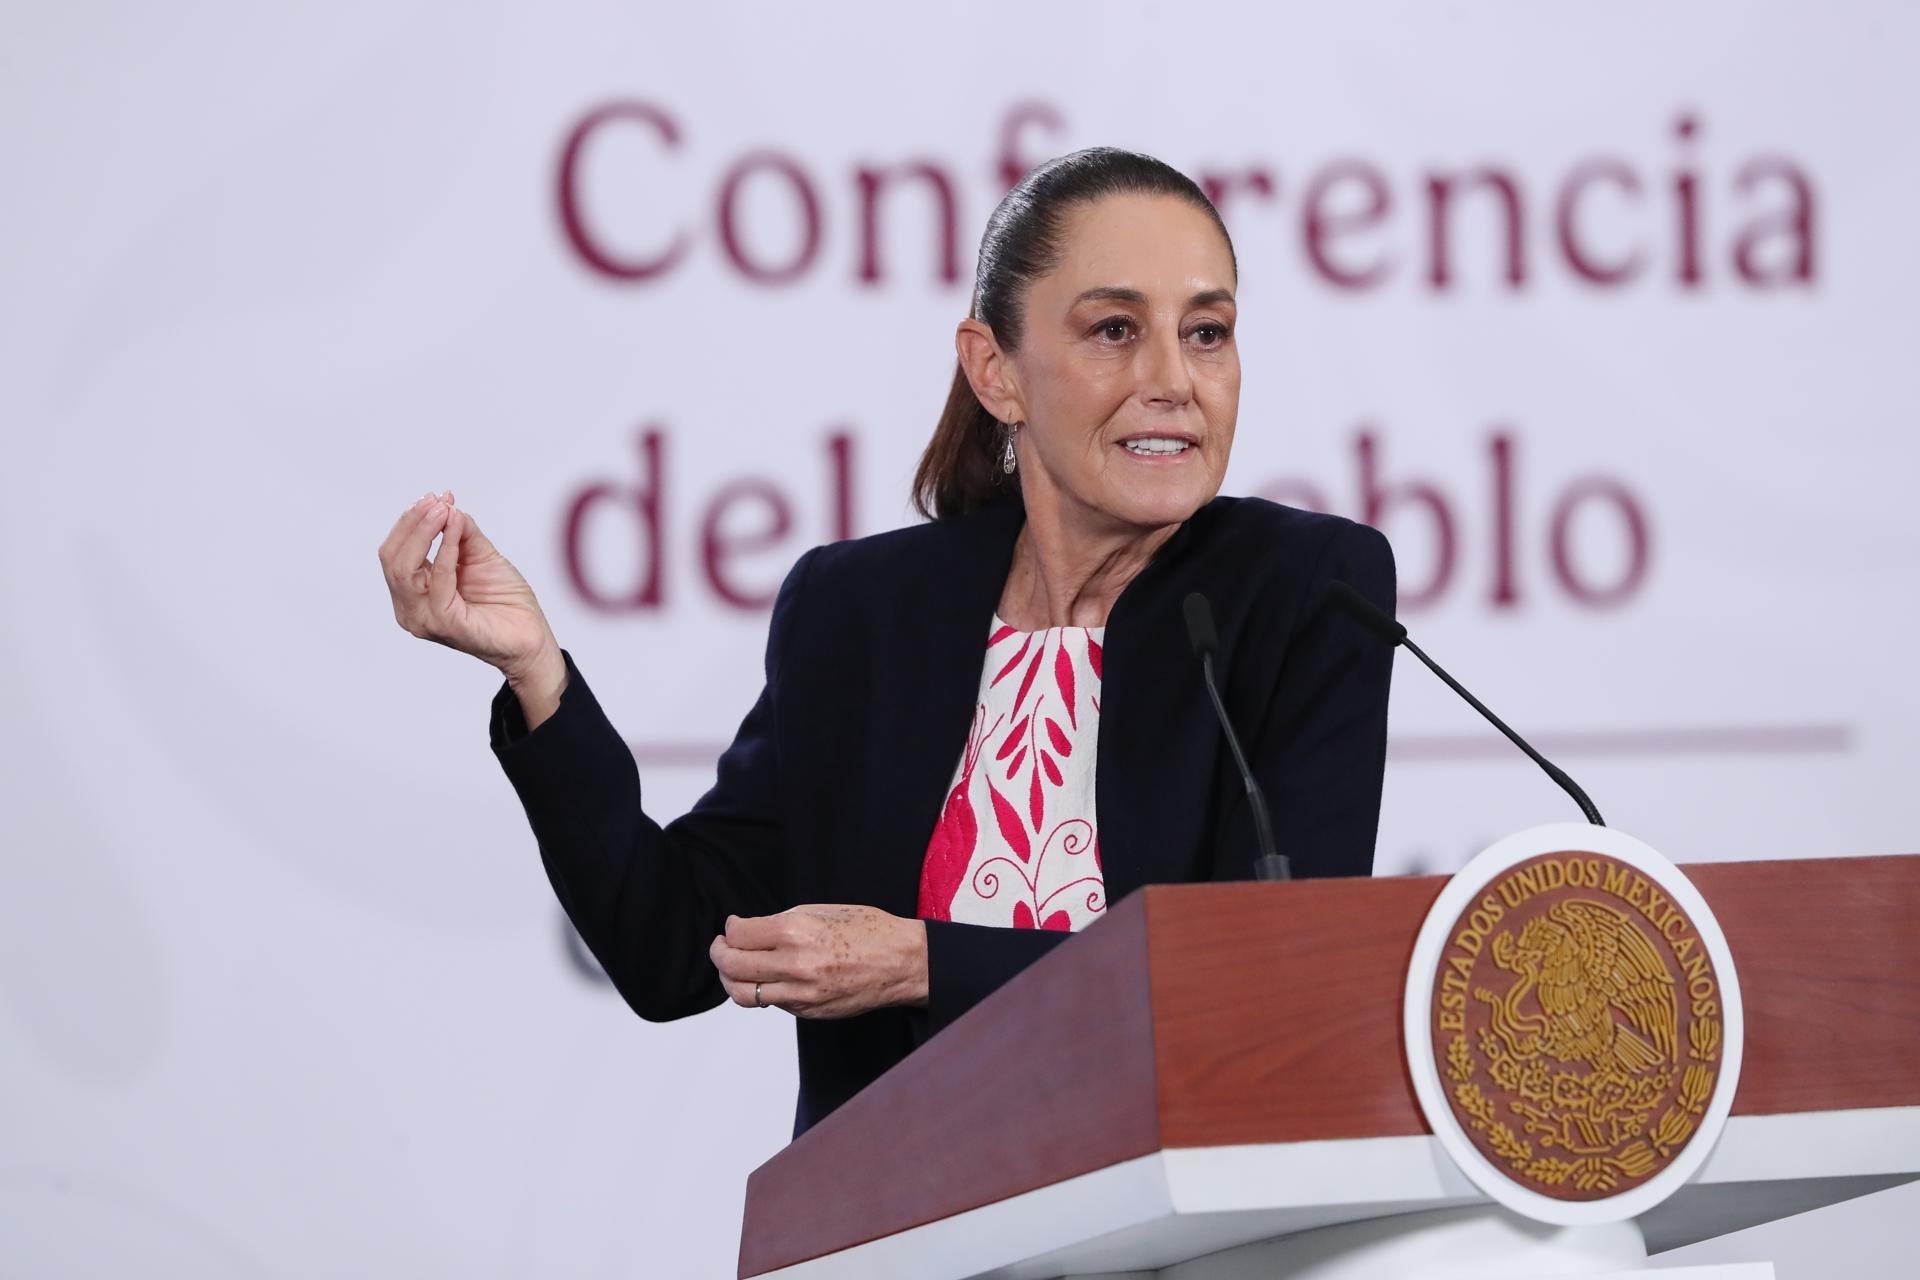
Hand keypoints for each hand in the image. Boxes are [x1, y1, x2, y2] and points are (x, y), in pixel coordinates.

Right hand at [377, 489, 556, 679]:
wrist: (531, 636)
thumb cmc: (505, 600)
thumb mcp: (480, 556)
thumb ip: (462, 532)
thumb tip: (448, 505)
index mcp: (412, 594)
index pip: (395, 553)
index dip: (410, 522)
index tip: (435, 496)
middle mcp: (410, 609)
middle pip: (392, 559)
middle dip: (413, 524)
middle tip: (436, 500)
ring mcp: (423, 619)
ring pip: (405, 569)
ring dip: (424, 532)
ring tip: (444, 510)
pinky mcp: (444, 624)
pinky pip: (438, 581)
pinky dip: (445, 550)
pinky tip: (456, 530)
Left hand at [709, 905, 928, 1018]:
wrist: (903, 963)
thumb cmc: (868, 930)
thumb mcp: (822, 911)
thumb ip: (782, 922)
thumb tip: (749, 931)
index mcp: (797, 932)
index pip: (738, 935)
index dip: (729, 929)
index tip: (733, 926)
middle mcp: (795, 965)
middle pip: (731, 966)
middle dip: (719, 954)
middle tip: (721, 946)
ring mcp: (801, 994)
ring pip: (742, 994)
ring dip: (730, 979)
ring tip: (735, 968)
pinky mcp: (808, 1012)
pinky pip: (771, 1003)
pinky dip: (761, 990)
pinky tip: (769, 977)